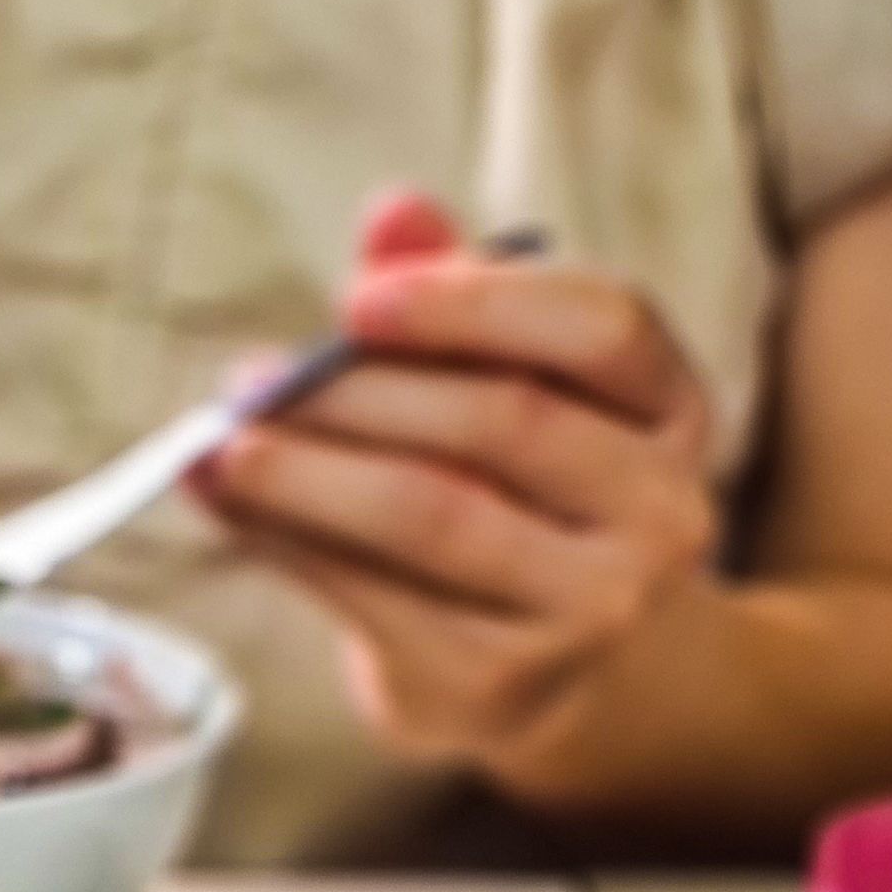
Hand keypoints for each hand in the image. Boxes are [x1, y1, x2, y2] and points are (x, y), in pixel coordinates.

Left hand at [191, 191, 724, 790]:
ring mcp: (592, 606)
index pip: (600, 325)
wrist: (560, 674)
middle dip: (359, 391)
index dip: (474, 301)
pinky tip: (226, 507)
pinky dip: (287, 543)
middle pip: (502, 421)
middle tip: (251, 379)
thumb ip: (457, 300)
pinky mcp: (503, 681)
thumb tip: (393, 210)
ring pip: (434, 515)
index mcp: (669, 410)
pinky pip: (376, 597)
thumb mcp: (508, 391)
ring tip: (222, 446)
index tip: (355, 298)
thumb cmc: (518, 501)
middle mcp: (657, 508)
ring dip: (308, 473)